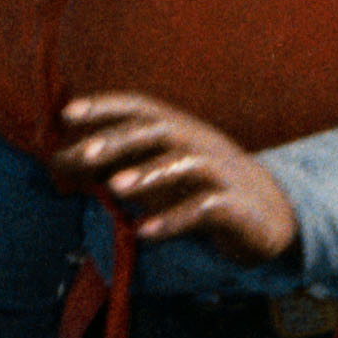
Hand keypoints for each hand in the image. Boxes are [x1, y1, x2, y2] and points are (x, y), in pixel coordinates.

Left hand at [53, 91, 300, 263]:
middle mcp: (199, 143)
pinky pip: (204, 209)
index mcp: (180, 130)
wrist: (272, 218)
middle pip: (158, 130)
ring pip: (184, 164)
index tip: (67, 114)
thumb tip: (64, 161)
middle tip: (83, 154)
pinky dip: (174, 219)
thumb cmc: (203, 192)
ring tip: (115, 188)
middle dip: (119, 140)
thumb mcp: (162, 174)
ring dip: (148, 174)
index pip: (140, 107)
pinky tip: (145, 232)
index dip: (105, 106)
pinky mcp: (234, 207)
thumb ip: (121, 164)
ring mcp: (220, 172)